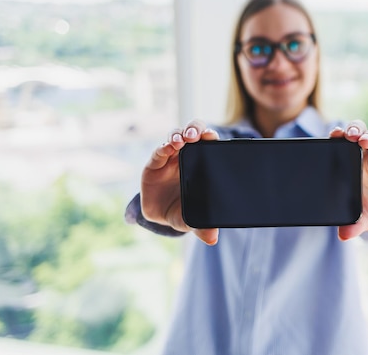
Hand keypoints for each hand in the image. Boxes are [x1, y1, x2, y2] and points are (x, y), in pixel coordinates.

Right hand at [141, 119, 219, 244]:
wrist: (160, 216)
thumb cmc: (182, 211)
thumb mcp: (192, 219)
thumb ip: (202, 226)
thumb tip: (212, 238)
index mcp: (203, 162)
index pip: (209, 143)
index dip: (210, 137)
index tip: (212, 136)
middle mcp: (188, 155)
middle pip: (193, 131)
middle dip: (195, 128)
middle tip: (196, 135)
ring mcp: (171, 156)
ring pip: (176, 136)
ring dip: (179, 135)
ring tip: (182, 140)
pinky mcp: (155, 162)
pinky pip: (160, 150)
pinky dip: (164, 146)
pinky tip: (168, 147)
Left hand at [330, 120, 367, 240]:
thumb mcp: (364, 220)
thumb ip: (354, 225)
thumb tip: (343, 236)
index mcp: (354, 165)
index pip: (344, 145)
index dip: (338, 137)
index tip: (333, 135)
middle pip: (358, 134)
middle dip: (352, 130)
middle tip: (346, 135)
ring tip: (362, 140)